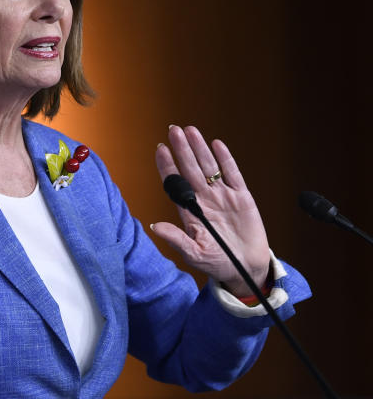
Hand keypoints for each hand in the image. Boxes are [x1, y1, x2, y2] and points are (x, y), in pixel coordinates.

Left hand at [152, 125, 270, 296]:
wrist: (245, 269)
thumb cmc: (217, 263)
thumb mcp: (194, 254)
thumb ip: (176, 239)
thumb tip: (154, 227)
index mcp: (189, 210)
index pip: (175, 183)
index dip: (168, 165)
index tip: (160, 148)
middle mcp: (204, 199)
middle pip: (190, 168)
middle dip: (182, 149)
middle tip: (173, 130)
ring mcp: (222, 196)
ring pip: (209, 167)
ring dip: (200, 149)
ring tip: (191, 131)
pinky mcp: (241, 198)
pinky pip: (233, 174)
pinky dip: (225, 159)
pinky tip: (216, 145)